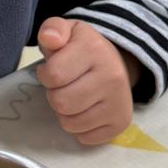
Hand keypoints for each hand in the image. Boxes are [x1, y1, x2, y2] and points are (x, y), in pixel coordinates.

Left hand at [35, 17, 135, 144]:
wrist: (114, 61)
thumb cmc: (80, 48)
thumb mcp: (65, 31)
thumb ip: (52, 29)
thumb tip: (50, 38)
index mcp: (94, 49)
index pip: (53, 75)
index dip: (46, 74)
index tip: (53, 68)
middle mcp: (112, 75)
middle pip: (61, 103)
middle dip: (54, 94)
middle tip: (63, 85)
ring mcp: (119, 101)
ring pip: (71, 123)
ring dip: (65, 113)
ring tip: (73, 96)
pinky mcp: (121, 122)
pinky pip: (84, 137)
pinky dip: (79, 127)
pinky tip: (85, 109)